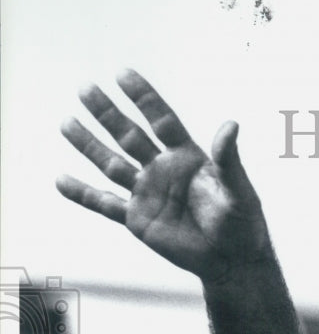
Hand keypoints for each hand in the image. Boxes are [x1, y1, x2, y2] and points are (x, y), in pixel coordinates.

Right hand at [56, 69, 271, 284]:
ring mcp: (148, 193)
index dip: (143, 97)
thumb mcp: (239, 189)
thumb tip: (231, 125)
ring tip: (66, 122)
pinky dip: (83, 194)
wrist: (232, 260)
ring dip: (88, 145)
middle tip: (85, 88)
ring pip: (111, 164)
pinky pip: (105, 204)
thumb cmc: (243, 223)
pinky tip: (60, 180)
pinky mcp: (137, 219)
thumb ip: (229, 159)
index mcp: (188, 157)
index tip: (122, 73)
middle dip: (108, 113)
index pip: (161, 120)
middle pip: (129, 135)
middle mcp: (163, 170)